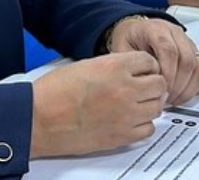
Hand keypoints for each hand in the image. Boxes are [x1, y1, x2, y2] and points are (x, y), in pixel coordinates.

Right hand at [30, 52, 165, 157]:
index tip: (143, 71)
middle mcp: (125, 89)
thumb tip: (128, 72)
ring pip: (157, 107)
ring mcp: (126, 114)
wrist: (39, 119)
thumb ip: (112, 67)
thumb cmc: (53, 92)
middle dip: (152, 85)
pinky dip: (143, 125)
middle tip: (143, 88)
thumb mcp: (85, 65)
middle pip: (159, 84)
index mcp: (114, 67)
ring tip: (136, 104)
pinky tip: (130, 120)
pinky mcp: (122, 136)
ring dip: (149, 104)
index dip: (146, 66)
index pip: (149, 61)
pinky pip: (148, 129)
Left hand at [109, 17, 198, 105]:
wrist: (136, 30)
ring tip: (174, 99)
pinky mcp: (195, 53)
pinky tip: (184, 94)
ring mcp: (188, 42)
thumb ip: (130, 65)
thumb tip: (138, 86)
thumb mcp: (122, 49)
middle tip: (166, 99)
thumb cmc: (129, 40)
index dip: (167, 73)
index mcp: (156, 29)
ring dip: (188, 88)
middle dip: (178, 85)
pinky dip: (198, 86)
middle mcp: (175, 33)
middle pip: (187, 59)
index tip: (160, 90)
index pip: (169, 50)